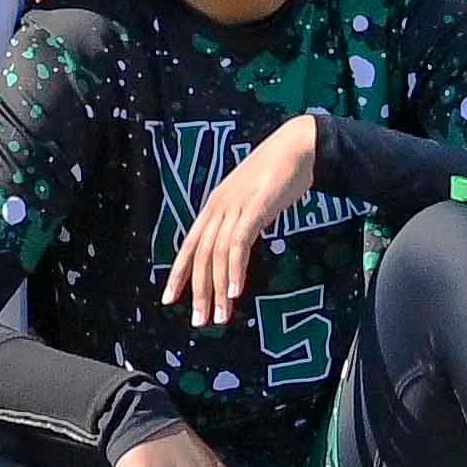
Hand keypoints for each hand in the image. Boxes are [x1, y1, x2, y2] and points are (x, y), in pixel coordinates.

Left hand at [162, 113, 324, 325]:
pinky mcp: (255, 208)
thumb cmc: (278, 173)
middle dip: (198, 291)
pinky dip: (235, 270)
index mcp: (215, 206)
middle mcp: (219, 207)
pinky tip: (235, 292)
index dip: (178, 273)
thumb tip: (237, 246)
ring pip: (218, 255)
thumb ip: (241, 221)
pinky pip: (239, 244)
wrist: (297, 146)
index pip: (190, 244)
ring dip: (218, 289)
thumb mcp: (252, 199)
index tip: (170, 299)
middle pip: (202, 255)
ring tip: (221, 316)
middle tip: (199, 321)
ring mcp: (236, 207)